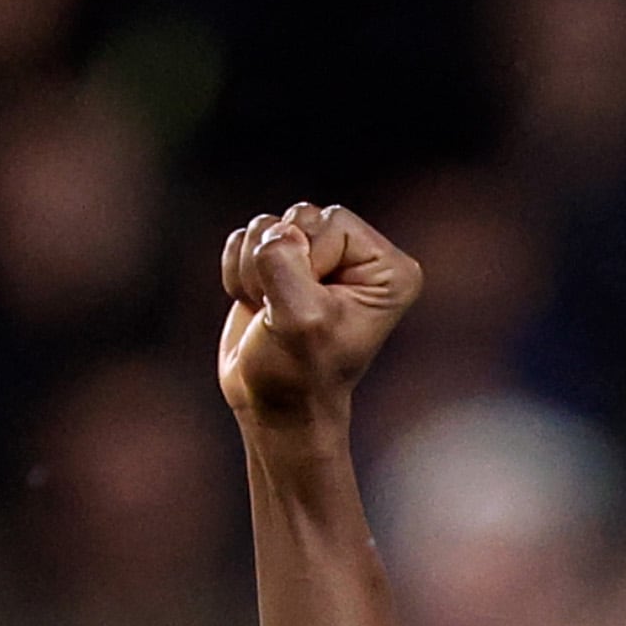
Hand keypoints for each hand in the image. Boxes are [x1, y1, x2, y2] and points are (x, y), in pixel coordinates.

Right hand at [218, 204, 422, 435]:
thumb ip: (284, 264)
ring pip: (267, 226)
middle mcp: (359, 256)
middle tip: (281, 311)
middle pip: (300, 216)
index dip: (306, 262)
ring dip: (253, 271)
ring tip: (268, 311)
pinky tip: (255, 306)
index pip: (331, 223)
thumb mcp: (299, 321)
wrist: (271, 409)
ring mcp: (318, 258)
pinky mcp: (282, 265)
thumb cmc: (296, 376)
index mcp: (387, 268)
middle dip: (276, 263)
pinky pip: (245, 240)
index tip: (307, 311)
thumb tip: (270, 231)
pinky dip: (238, 273)